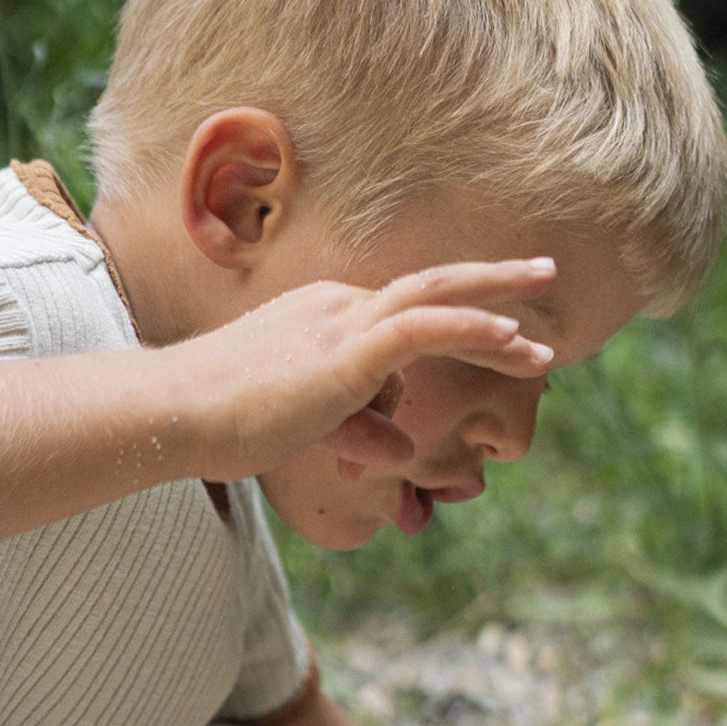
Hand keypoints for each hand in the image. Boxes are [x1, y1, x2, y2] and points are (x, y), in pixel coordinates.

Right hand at [164, 259, 556, 483]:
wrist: (178, 417)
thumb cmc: (233, 424)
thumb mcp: (316, 430)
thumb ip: (364, 433)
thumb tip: (404, 452)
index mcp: (332, 319)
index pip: (409, 320)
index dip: (464, 328)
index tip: (514, 342)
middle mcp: (341, 308)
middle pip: (433, 287)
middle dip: (496, 282)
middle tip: (547, 274)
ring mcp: (343, 325)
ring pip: (435, 298)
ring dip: (498, 301)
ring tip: (548, 303)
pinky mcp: (344, 354)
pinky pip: (420, 330)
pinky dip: (468, 327)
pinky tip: (511, 334)